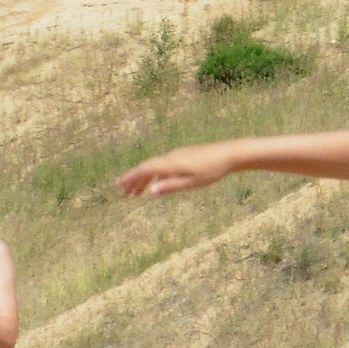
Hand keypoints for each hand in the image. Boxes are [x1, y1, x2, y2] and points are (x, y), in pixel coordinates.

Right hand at [118, 142, 234, 196]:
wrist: (229, 154)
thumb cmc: (212, 170)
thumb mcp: (191, 182)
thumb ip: (170, 186)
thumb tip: (150, 191)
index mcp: (170, 163)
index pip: (144, 170)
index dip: (130, 178)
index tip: (119, 186)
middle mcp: (170, 157)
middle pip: (147, 168)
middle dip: (134, 180)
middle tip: (123, 193)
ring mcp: (176, 155)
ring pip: (155, 167)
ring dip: (144, 179)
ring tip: (136, 192)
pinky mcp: (183, 156)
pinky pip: (163, 165)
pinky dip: (156, 175)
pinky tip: (156, 183)